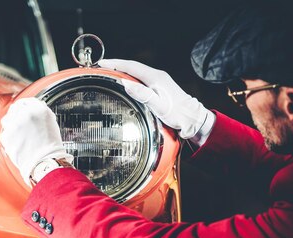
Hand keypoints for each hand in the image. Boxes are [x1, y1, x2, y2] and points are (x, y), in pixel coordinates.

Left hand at [0, 98, 73, 185]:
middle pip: (14, 109)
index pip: (26, 101)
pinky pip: (5, 133)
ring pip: (6, 120)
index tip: (21, 111)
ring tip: (19, 136)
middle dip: (16, 116)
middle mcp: (26, 114)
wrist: (45, 162)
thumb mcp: (50, 123)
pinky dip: (10, 139)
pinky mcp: (7, 135)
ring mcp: (15, 124)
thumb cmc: (50, 147)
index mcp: (39, 109)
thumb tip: (30, 109)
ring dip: (11, 126)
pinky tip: (18, 144)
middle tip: (20, 126)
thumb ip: (39, 113)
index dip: (23, 107)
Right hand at [98, 59, 213, 139]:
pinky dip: (129, 78)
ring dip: (122, 72)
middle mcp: (156, 76)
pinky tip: (124, 83)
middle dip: (116, 66)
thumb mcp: (158, 105)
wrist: (191, 118)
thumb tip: (126, 84)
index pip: (131, 66)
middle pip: (132, 67)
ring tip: (108, 74)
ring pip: (135, 73)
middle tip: (101, 68)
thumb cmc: (177, 113)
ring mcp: (157, 81)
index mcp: (155, 77)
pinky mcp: (158, 87)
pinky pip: (140, 79)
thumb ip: (142, 94)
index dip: (115, 64)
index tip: (102, 63)